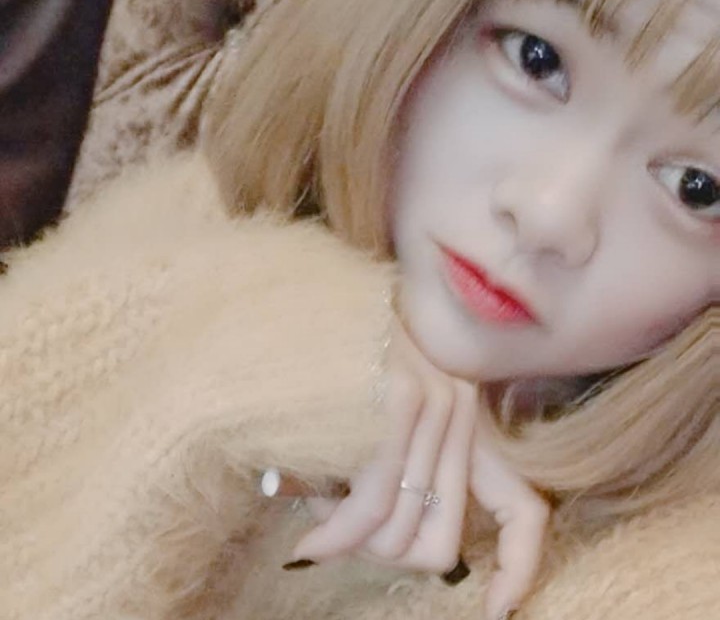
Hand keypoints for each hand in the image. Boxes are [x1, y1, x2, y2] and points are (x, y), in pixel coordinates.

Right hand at [289, 321, 549, 619]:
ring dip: (352, 542)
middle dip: (386, 556)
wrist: (297, 305)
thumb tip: (393, 548)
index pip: (523, 510)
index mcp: (462, 418)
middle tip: (343, 537)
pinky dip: (338, 537)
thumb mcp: (370, 427)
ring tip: (318, 510)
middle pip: (444, 544)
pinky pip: (374, 507)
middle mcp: (461, 410)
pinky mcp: (402, 401)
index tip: (494, 610)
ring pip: (402, 534)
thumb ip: (394, 481)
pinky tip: (311, 540)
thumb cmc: (323, 372)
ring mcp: (436, 403)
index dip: (517, 570)